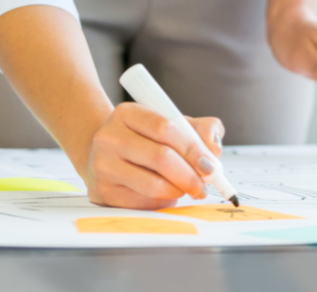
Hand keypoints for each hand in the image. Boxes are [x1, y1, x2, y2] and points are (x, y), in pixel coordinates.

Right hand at [83, 104, 224, 208]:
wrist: (106, 154)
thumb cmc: (146, 138)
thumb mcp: (173, 124)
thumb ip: (202, 128)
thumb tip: (214, 149)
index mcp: (127, 112)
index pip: (165, 128)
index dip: (192, 148)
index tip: (209, 164)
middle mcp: (110, 137)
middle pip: (160, 157)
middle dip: (189, 175)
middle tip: (204, 184)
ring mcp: (103, 165)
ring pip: (152, 184)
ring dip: (178, 191)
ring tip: (188, 189)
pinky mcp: (102, 191)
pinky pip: (141, 203)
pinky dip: (162, 202)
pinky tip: (167, 195)